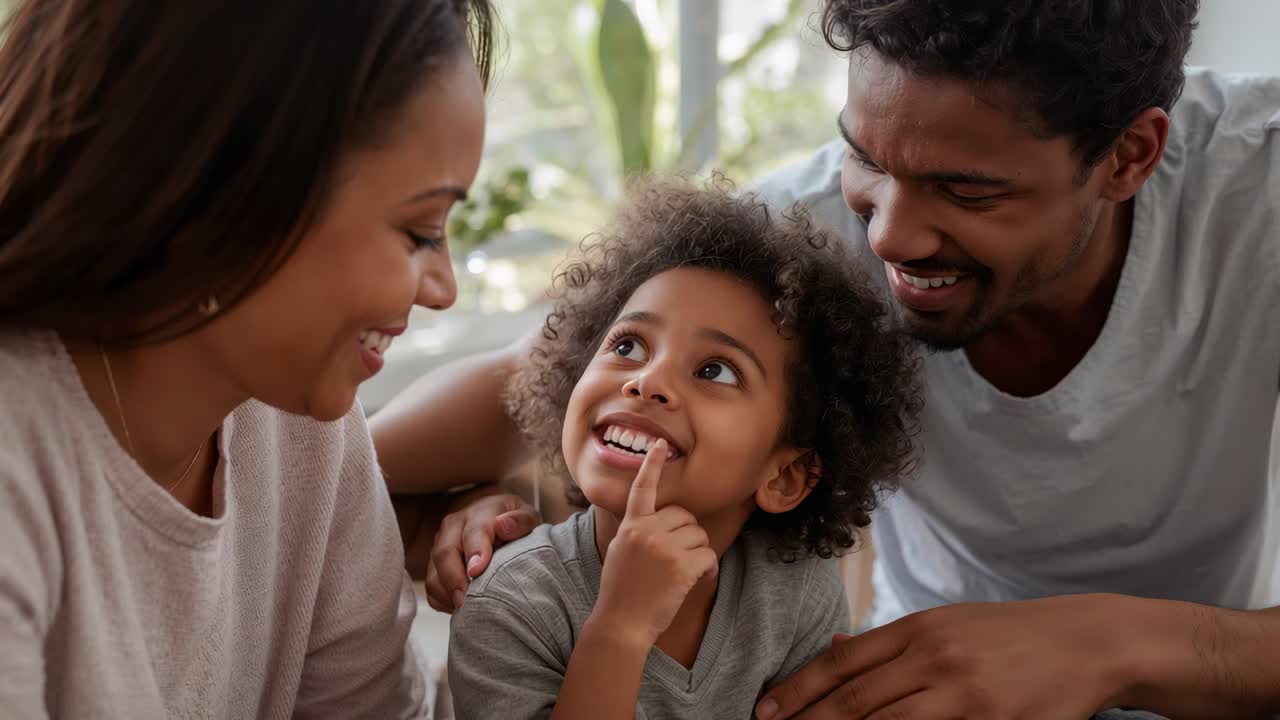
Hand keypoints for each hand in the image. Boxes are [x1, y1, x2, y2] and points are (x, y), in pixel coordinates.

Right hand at [425, 487, 540, 611]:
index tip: (477, 572)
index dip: (475, 551)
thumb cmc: (511, 522)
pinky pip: (431, 587)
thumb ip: (520, 520)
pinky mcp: (434, 564)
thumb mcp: (525, 515)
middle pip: (445, 553)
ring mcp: (440, 545)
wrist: (489, 516)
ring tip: (466, 609)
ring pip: (434, 572)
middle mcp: (453, 527)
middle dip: (454, 580)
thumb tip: (503, 527)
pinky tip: (461, 608)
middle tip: (467, 602)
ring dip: (447, 594)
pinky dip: (442, 601)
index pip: (474, 531)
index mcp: (479, 513)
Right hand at [590, 440, 719, 647]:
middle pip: (685, 516)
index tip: (660, 445)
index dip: (652, 465)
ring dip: (698, 554)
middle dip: (687, 535)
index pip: (643, 488)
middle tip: (675, 559)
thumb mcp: (621, 551)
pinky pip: (708, 557)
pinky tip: (693, 582)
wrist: (621, 623)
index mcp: (631, 525)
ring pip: (700, 536)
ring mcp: (664, 548)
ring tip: (679, 574)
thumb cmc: (621, 591)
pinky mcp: (681, 567)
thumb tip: (661, 519)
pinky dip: (707, 571)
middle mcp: (647, 531)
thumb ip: (637, 531)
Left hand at [756, 594, 1141, 719]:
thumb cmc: (1009, 635)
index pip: (842, 663)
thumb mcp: (946, 624)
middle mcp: (933, 658)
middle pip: (855, 700)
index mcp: (917, 628)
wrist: (1086, 641)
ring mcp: (962, 694)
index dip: (798, 690)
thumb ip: (890, 642)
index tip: (766, 712)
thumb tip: (833, 646)